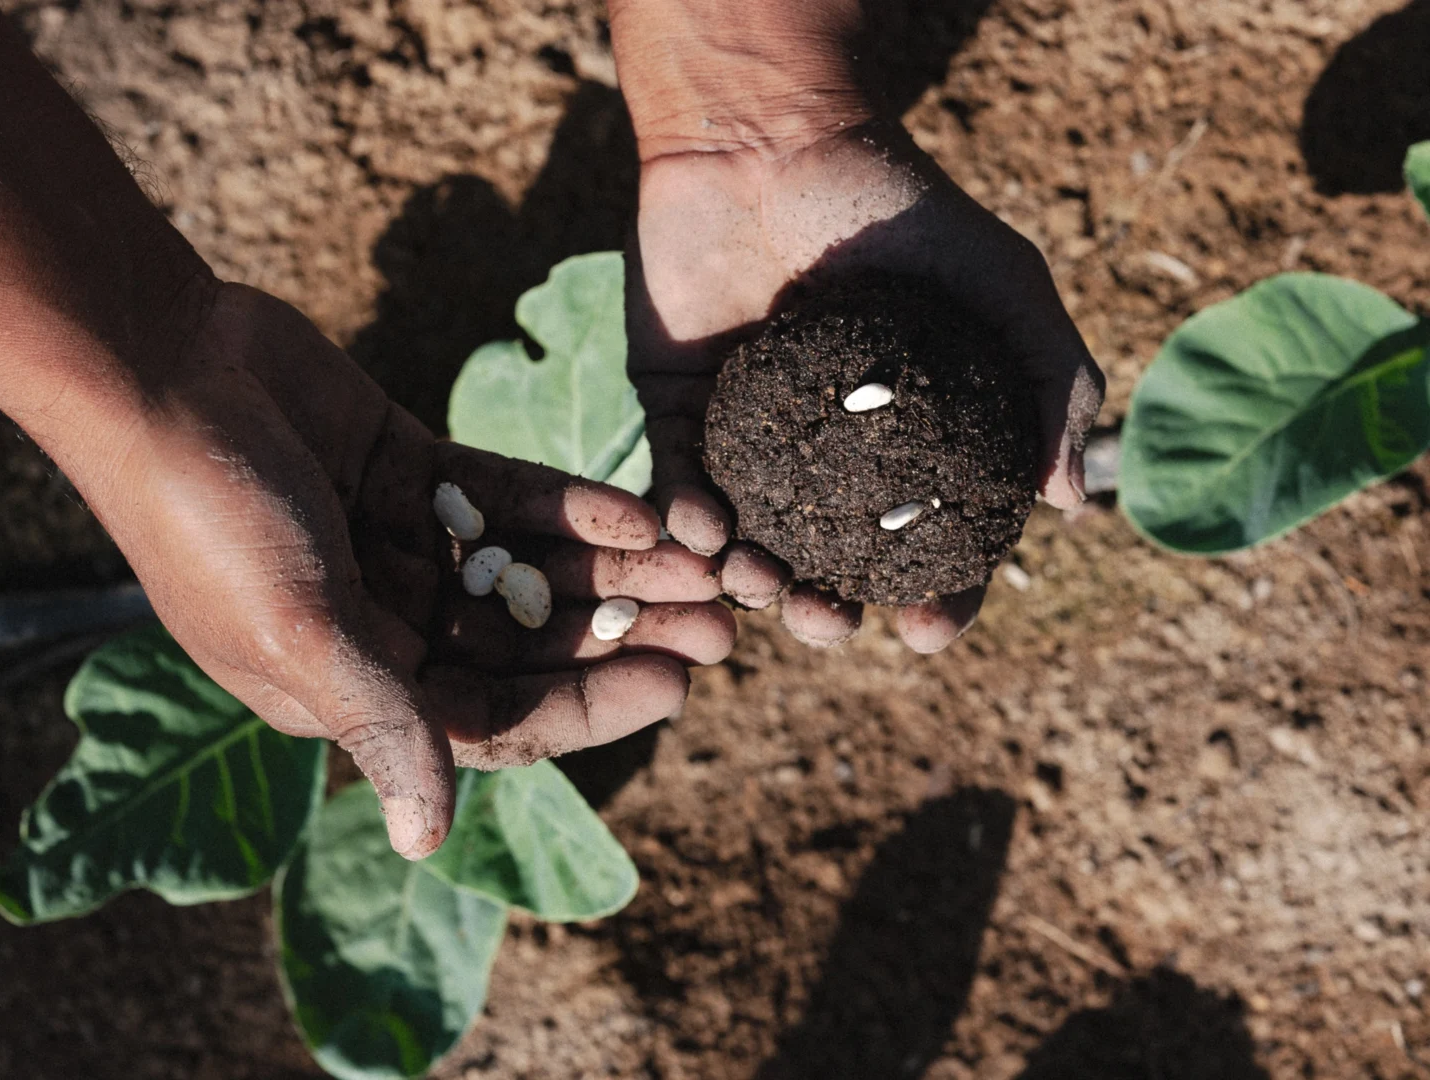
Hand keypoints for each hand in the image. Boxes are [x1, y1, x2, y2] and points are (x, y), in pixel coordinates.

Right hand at [80, 282, 732, 857]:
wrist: (159, 368)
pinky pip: (511, 497)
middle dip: (627, 634)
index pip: (499, 720)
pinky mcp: (415, 471)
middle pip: (533, 643)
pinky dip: (572, 507)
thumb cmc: (211, 514)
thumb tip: (425, 841)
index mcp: (355, 686)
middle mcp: (388, 623)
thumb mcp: (301, 626)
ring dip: (619, 572)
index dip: (594, 707)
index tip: (680, 683)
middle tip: (723, 621)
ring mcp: (405, 545)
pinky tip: (641, 512)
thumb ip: (380, 719)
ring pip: (535, 570)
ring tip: (707, 560)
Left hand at [623, 121, 1102, 652]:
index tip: (930, 631)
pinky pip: (677, 481)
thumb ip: (1054, 382)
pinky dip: (687, 515)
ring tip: (761, 585)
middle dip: (830, 613)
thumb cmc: (899, 207)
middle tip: (829, 621)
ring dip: (755, 581)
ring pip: (751, 541)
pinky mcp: (679, 410)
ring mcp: (752, 439)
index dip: (938, 598)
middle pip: (831, 566)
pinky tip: (704, 532)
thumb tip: (1068, 506)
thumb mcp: (1004, 285)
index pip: (928, 543)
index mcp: (907, 443)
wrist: (772, 138)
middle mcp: (830, 455)